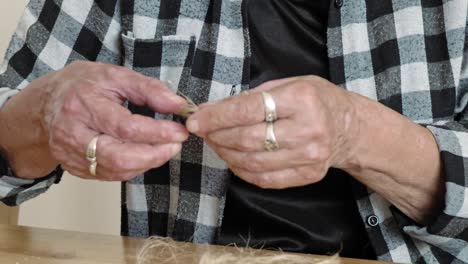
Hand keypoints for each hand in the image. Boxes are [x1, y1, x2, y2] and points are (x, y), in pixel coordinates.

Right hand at [1, 61, 188, 180]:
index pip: (126, 127)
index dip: (157, 132)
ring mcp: (71, 154)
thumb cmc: (83, 86)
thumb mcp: (116, 76)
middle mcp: (73, 133)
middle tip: (176, 145)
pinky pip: (110, 175)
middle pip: (119, 157)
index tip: (180, 131)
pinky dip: (133, 167)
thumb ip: (149, 89)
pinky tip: (145, 155)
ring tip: (165, 149)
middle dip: (155, 155)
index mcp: (83, 104)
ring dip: (147, 163)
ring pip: (116, 170)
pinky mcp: (74, 168)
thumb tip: (178, 105)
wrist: (46, 103)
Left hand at [186, 76, 357, 188]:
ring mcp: (310, 156)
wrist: (349, 128)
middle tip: (203, 131)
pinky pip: (264, 179)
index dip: (216, 117)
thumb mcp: (289, 83)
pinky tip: (233, 158)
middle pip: (247, 139)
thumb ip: (252, 96)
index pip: (248, 110)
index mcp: (302, 99)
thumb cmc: (316, 100)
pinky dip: (241, 170)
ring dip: (225, 153)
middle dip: (217, 136)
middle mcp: (308, 129)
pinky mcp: (308, 175)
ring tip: (216, 143)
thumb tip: (213, 111)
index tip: (196, 120)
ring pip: (252, 162)